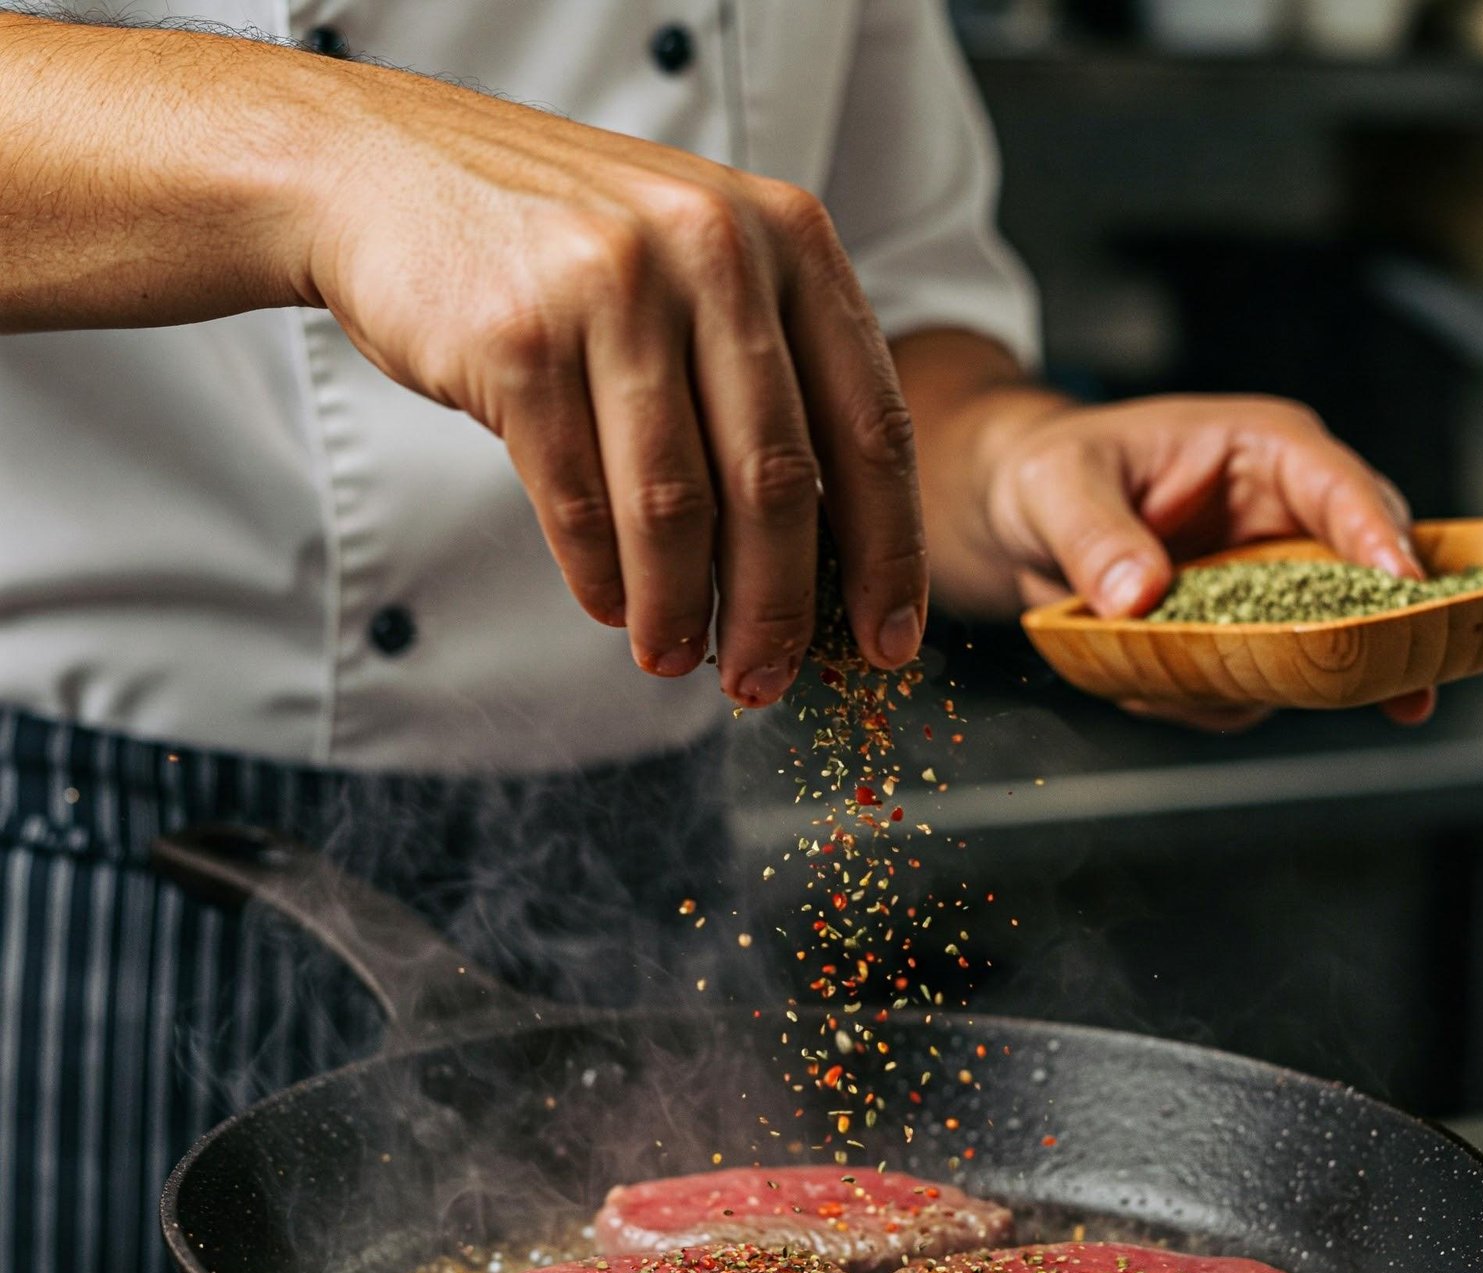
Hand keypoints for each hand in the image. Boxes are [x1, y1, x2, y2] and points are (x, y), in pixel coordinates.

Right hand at [296, 69, 925, 705]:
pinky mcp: (519, 338)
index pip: (871, 425)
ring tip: (675, 658)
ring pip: (675, 505)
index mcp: (789, 238)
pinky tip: (610, 605)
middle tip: (767, 679)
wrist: (383, 170)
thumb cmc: (560, 243)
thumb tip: (821, 555)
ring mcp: (614, 289)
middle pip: (777, 482)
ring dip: (681, 608)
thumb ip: (768, 373)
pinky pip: (580, 500)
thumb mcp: (697, 265)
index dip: (888, 552)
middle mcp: (715, 251)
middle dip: (779, 609)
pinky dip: (601, 575)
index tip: (887, 640)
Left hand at [979, 393, 1434, 725]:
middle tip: (1399, 690)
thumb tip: (1137, 593)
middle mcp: (1282, 518)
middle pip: (1365, 578)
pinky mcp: (1242, 637)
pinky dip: (1213, 701)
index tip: (1403, 588)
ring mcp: (1267, 585)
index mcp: (1262, 452)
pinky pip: (1255, 686)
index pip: (1341, 489)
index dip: (1378, 538)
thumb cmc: (1052, 469)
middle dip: (1378, 634)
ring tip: (1187, 687)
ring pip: (1315, 648)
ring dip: (1270, 684)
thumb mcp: (1058, 486)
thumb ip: (1095, 536)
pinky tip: (1154, 689)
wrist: (1023, 520)